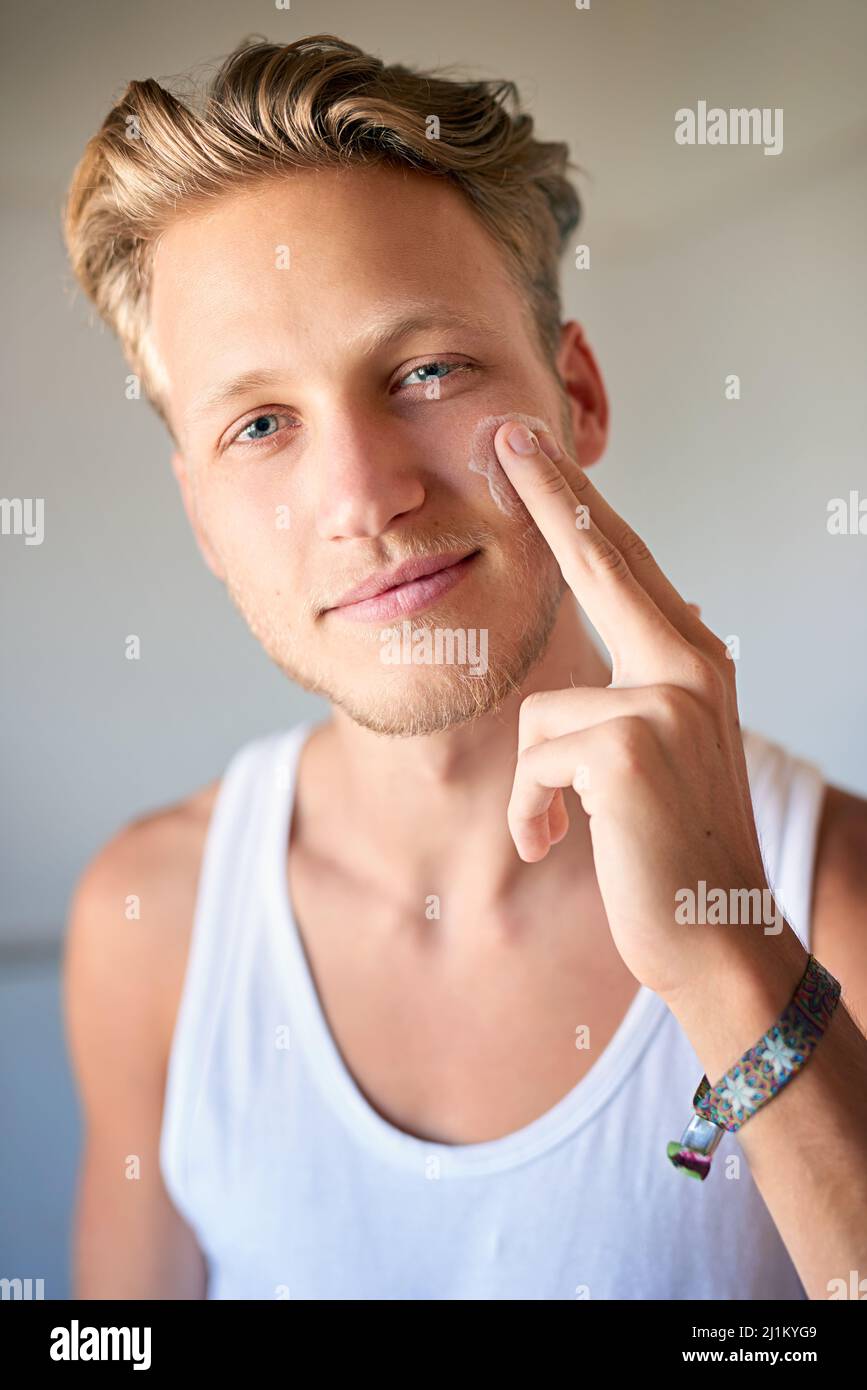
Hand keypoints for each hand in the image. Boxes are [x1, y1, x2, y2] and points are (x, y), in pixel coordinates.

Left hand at [494, 420, 777, 1001]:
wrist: (719, 939)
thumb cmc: (675, 850)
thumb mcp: (662, 754)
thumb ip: (639, 689)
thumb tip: (634, 631)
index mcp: (695, 662)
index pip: (627, 566)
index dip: (581, 505)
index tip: (541, 452)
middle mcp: (691, 665)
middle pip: (602, 562)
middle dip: (552, 496)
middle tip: (511, 433)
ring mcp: (665, 701)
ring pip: (540, 714)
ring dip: (538, 786)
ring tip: (572, 828)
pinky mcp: (627, 746)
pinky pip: (535, 764)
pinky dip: (535, 815)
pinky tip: (562, 845)